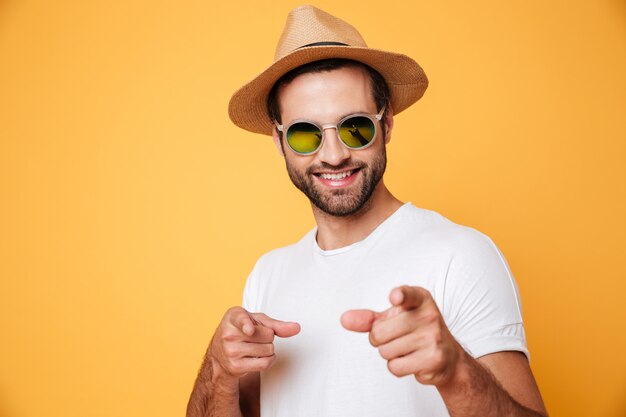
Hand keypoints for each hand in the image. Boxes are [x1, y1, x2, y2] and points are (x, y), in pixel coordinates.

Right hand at [209, 307, 299, 384]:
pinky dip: (269, 360)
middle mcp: (228, 333)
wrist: (220, 352)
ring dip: (268, 349)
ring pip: (268, 349)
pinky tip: (261, 356)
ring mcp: (231, 351)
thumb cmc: (242, 331)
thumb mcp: (256, 321)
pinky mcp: (235, 366)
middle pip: (268, 335)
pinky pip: (265, 363)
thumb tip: (297, 328)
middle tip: (254, 336)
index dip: (247, 325)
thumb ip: (276, 324)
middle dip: (267, 336)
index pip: (241, 320)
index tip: (249, 330)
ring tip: (254, 346)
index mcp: (233, 316)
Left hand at [341, 286, 462, 385]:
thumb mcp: (394, 319)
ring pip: (385, 351)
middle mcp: (429, 315)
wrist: (448, 357)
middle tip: (397, 337)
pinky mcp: (432, 359)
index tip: (395, 297)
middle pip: (379, 332)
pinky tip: (412, 360)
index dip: (400, 295)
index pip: (408, 294)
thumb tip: (344, 319)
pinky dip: (397, 366)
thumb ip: (369, 319)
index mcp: (420, 299)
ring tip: (407, 348)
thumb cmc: (416, 332)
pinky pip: (395, 366)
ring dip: (389, 354)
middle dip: (380, 340)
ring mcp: (432, 337)